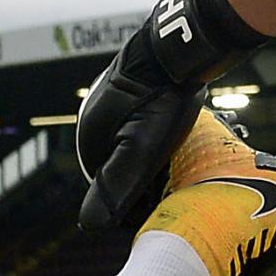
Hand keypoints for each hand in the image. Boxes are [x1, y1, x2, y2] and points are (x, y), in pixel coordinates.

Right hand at [76, 28, 205, 231]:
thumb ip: (115, 187)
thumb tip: (89, 227)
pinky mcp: (134, 91)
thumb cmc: (159, 101)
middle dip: (148, 182)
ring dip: (156, 162)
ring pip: (135, 148)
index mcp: (89, 143)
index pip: (109, 191)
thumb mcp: (138, 150)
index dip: (139, 204)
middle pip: (123, 168)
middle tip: (181, 186)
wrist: (177, 48)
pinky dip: (160, 139)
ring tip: (186, 166)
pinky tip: (183, 140)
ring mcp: (113, 104)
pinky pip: (144, 126)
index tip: (167, 207)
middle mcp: (95, 123)